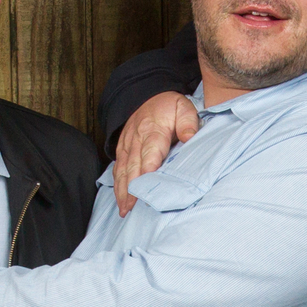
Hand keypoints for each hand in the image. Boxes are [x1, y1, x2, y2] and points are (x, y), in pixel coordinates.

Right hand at [114, 92, 199, 214]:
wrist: (149, 96)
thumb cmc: (170, 107)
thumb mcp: (184, 107)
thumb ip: (188, 122)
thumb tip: (189, 138)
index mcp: (153, 130)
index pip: (150, 152)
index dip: (147, 169)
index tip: (147, 186)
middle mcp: (136, 139)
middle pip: (133, 166)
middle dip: (131, 188)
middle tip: (132, 207)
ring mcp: (127, 145)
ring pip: (122, 170)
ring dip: (122, 190)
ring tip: (124, 209)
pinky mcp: (122, 150)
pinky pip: (117, 168)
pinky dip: (117, 185)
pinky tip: (120, 200)